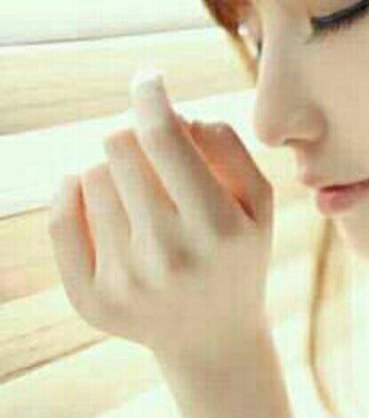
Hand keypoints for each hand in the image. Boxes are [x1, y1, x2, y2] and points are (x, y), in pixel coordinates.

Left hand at [48, 72, 273, 363]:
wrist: (215, 338)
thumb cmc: (241, 255)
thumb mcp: (260, 202)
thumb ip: (228, 146)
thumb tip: (175, 115)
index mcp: (217, 225)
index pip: (163, 136)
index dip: (151, 95)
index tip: (148, 79)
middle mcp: (168, 254)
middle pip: (118, 145)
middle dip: (136, 134)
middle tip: (153, 149)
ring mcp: (125, 281)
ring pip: (89, 175)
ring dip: (115, 168)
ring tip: (142, 193)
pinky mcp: (92, 300)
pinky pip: (60, 217)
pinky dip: (74, 192)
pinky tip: (101, 196)